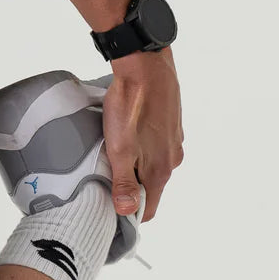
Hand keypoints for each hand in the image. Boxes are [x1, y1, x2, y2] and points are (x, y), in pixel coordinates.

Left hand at [102, 48, 184, 222]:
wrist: (146, 67)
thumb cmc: (131, 107)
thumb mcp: (120, 150)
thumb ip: (124, 182)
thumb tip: (128, 211)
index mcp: (161, 170)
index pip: (149, 207)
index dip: (130, 212)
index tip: (111, 209)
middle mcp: (173, 158)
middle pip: (150, 187)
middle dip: (129, 188)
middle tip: (104, 177)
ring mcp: (174, 141)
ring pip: (152, 166)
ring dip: (134, 166)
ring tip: (112, 153)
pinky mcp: (170, 125)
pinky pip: (155, 147)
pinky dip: (141, 148)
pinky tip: (126, 136)